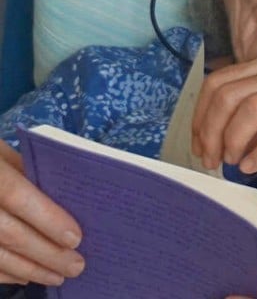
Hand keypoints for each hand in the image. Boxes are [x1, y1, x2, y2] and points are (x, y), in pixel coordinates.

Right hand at [0, 142, 84, 285]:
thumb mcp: (1, 153)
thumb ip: (28, 171)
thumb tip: (63, 197)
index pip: (17, 196)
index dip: (47, 219)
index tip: (75, 239)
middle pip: (9, 234)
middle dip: (46, 253)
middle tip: (76, 266)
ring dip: (28, 269)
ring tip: (57, 277)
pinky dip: (5, 273)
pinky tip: (26, 277)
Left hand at [191, 50, 256, 172]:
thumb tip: (226, 134)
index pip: (221, 81)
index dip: (201, 114)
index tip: (200, 140)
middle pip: (227, 95)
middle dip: (208, 131)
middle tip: (210, 157)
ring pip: (247, 110)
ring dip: (230, 141)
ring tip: (233, 160)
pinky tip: (253, 166)